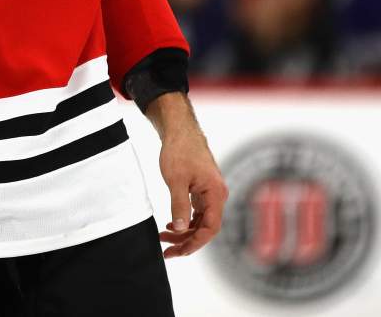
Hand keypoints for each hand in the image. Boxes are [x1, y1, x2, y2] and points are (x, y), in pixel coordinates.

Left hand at [146, 92, 228, 258]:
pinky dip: (184, 220)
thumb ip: (179, 205)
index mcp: (215, 194)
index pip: (210, 228)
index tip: (178, 252)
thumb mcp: (175, 179)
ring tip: (163, 239)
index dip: (195, 243)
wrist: (180, 129)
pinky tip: (171, 225)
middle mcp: (217, 195)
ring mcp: (210, 193)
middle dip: (186, 241)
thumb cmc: (179, 150)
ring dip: (183, 232)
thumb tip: (179, 228)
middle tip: (167, 251)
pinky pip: (196, 212)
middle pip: (205, 228)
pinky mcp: (202, 189)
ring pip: (200, 221)